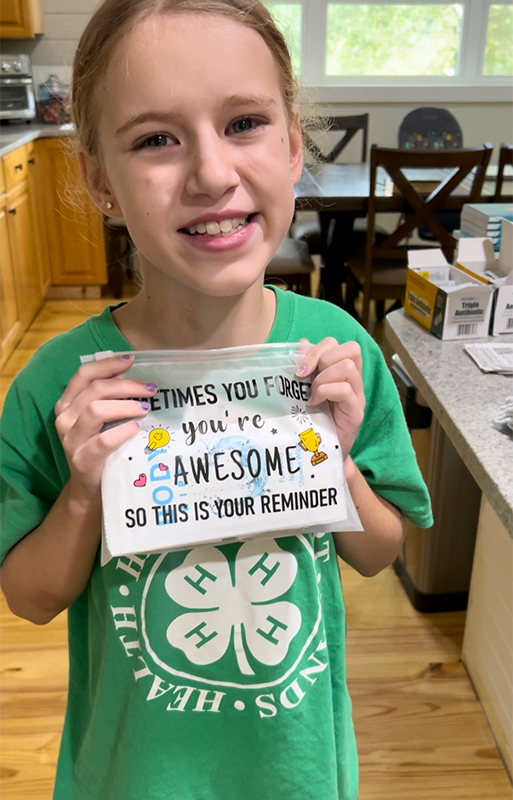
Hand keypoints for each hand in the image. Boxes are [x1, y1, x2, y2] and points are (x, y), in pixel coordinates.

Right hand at [54, 354, 156, 498]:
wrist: (90, 486)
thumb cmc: (99, 446)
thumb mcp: (99, 419)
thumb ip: (109, 398)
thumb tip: (136, 377)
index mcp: (67, 404)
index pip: (84, 375)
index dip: (107, 364)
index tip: (131, 360)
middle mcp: (65, 419)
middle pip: (95, 390)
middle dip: (126, 386)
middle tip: (150, 389)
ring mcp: (71, 440)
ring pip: (96, 411)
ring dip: (125, 406)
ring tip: (145, 408)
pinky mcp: (82, 460)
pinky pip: (104, 441)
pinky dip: (123, 431)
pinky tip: (137, 428)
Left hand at [295, 338, 364, 462]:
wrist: (320, 452)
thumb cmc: (313, 419)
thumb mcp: (305, 389)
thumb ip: (306, 367)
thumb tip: (301, 343)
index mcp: (342, 371)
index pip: (337, 343)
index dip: (317, 349)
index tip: (299, 368)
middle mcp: (354, 381)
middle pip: (351, 349)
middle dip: (322, 358)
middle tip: (305, 378)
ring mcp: (358, 396)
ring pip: (348, 367)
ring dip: (322, 378)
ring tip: (311, 395)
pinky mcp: (356, 413)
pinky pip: (345, 390)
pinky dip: (325, 392)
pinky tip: (314, 404)